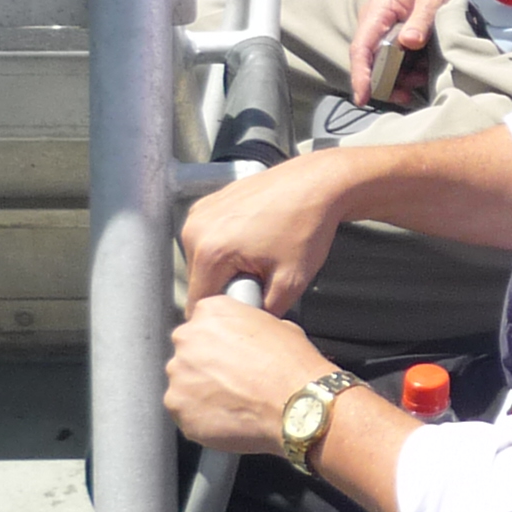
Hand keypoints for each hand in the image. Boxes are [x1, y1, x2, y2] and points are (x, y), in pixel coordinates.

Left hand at [166, 296, 331, 454]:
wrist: (297, 405)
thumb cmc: (292, 367)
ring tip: (234, 401)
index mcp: (210, 312)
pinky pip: (186, 411)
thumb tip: (247, 340)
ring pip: (185, 383)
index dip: (218, 340)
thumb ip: (247, 328)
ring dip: (202, 391)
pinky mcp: (178, 407)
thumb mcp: (278, 327)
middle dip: (206, 366)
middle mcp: (187, 339)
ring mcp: (179, 374)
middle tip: (233, 379)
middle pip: (189, 352)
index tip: (227, 352)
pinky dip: (202, 417)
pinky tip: (228, 417)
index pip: (203, 321)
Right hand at [180, 152, 356, 312]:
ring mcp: (198, 213)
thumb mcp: (291, 281)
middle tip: (262, 277)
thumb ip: (265, 314)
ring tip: (259, 256)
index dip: (227, 312)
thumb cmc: (307, 223)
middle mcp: (195, 230)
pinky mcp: (206, 204)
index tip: (252, 302)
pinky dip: (225, 247)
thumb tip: (250, 328)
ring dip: (225, 269)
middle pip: (199, 283)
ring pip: (201, 263)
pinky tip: (253, 240)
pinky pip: (206, 241)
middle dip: (227, 288)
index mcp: (210, 251)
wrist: (317, 183)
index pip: (201, 304)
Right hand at [349, 0, 465, 104]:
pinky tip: (425, 72)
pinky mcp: (402, 31)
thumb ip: (420, 19)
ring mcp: (389, 27)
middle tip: (407, 95)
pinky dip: (410, 67)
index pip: (361, 49)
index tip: (363, 98)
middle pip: (371, 61)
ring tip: (421, 81)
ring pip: (386, 61)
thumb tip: (408, 43)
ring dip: (400, 76)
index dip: (360, 75)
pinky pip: (399, 55)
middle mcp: (378, 22)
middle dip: (385, 82)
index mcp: (378, 11)